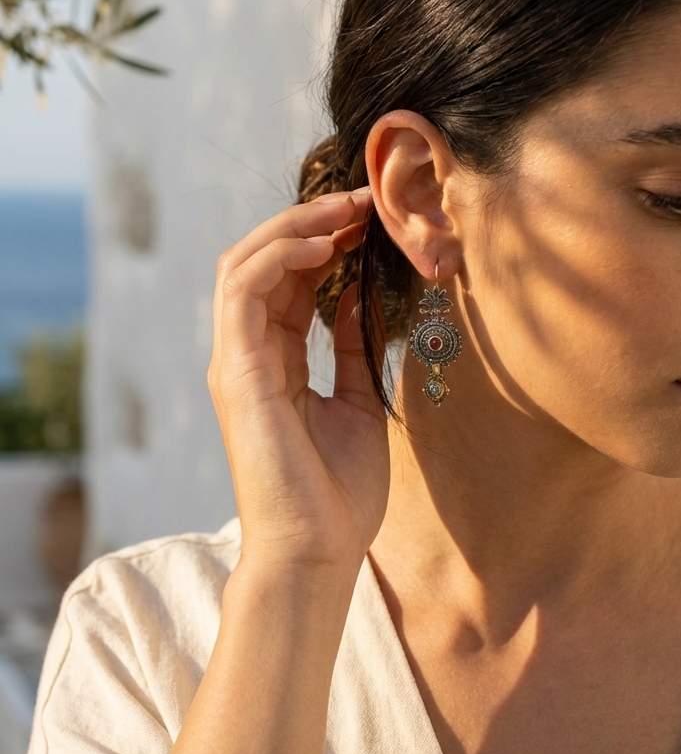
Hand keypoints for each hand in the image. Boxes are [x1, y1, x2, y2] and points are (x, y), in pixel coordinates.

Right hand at [208, 189, 389, 594]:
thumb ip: (353, 348)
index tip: (371, 220)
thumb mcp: (357, 402)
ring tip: (345, 211)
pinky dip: (278, 258)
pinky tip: (323, 247)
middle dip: (310, 223)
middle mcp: (246, 355)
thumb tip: (361, 295)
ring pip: (243, 264)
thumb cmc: (338, 495)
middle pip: (260, 261)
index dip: (324, 242)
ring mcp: (235, 363)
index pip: (286, 281)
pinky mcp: (236, 372)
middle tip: (362, 200)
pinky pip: (243, 292)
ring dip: (294, 229)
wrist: (318, 553)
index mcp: (273, 363)